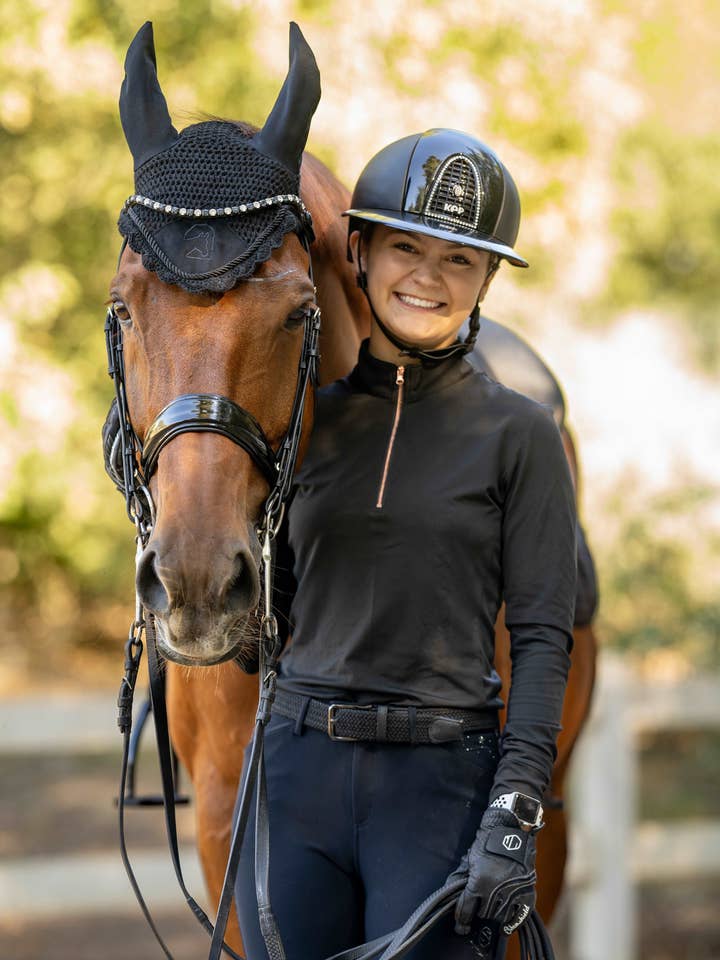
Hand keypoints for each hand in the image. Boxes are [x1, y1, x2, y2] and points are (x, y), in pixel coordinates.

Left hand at [451, 808, 536, 936]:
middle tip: (477, 911)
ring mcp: (513, 892)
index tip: (461, 927)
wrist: (509, 829)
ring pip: (499, 917)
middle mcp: (496, 891)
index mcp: (479, 882)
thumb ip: (460, 878)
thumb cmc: (486, 842)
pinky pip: (520, 916)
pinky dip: (512, 923)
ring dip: (493, 915)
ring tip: (490, 911)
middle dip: (478, 913)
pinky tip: (505, 927)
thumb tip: (450, 894)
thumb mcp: (469, 859)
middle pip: (483, 914)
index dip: (461, 921)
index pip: (466, 910)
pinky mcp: (527, 892)